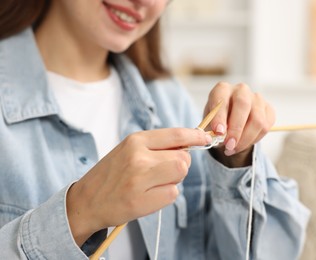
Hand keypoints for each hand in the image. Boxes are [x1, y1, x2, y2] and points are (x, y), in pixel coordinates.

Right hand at [66, 128, 210, 245]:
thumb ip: (156, 146)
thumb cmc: (111, 174)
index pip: (176, 135)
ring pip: (180, 175)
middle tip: (164, 171)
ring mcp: (139, 179)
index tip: (206, 138)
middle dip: (180, 165)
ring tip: (154, 183)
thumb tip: (188, 144)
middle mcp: (137, 156)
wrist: (86, 200)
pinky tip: (148, 196)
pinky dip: (165, 195)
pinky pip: (172, 195)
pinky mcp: (140, 201)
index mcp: (135, 140)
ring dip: (173, 181)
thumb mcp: (129, 150)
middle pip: (183, 159)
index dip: (196, 137)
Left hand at [204, 82, 274, 167]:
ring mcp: (257, 98)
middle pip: (243, 105)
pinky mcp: (268, 109)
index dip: (220, 116)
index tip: (218, 132)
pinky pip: (265, 127)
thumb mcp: (209, 125)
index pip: (221, 99)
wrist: (231, 123)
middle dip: (236, 129)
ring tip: (233, 149)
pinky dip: (254, 139)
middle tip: (229, 145)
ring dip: (245, 139)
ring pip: (257, 120)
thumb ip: (210, 130)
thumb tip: (213, 138)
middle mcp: (241, 90)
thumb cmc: (218, 121)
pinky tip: (243, 144)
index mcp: (222, 89)